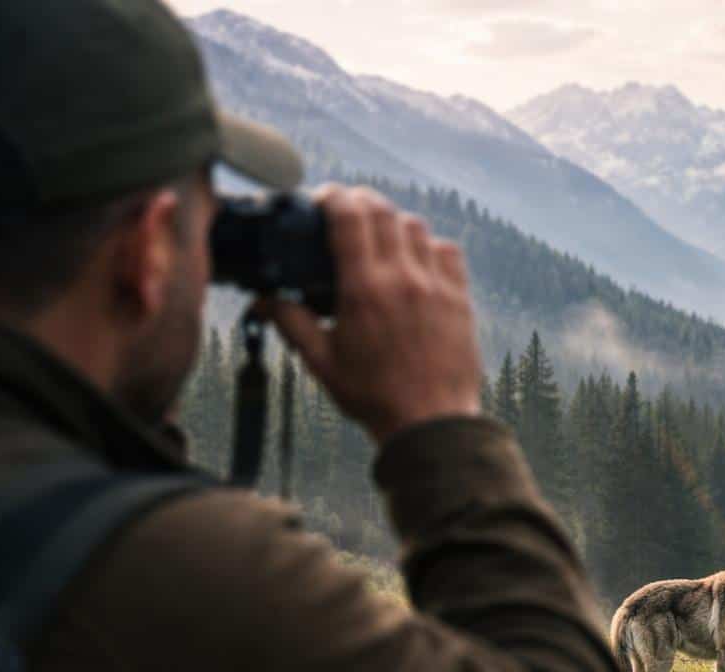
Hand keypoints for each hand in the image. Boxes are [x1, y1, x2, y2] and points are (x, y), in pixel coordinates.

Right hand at [265, 185, 482, 443]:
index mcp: (364, 290)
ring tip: (380, 236)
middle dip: (361, 202)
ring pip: (417, 227)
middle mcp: (403, 279)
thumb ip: (292, 323)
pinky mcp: (460, 299)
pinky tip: (417, 260)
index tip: (323, 199)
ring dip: (394, 222)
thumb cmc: (374, 397)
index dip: (333, 197)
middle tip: (347, 211)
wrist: (431, 422)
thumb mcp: (323, 362)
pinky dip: (429, 245)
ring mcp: (436, 286)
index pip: (349, 217)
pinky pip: (448, 251)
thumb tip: (264, 301)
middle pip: (383, 211)